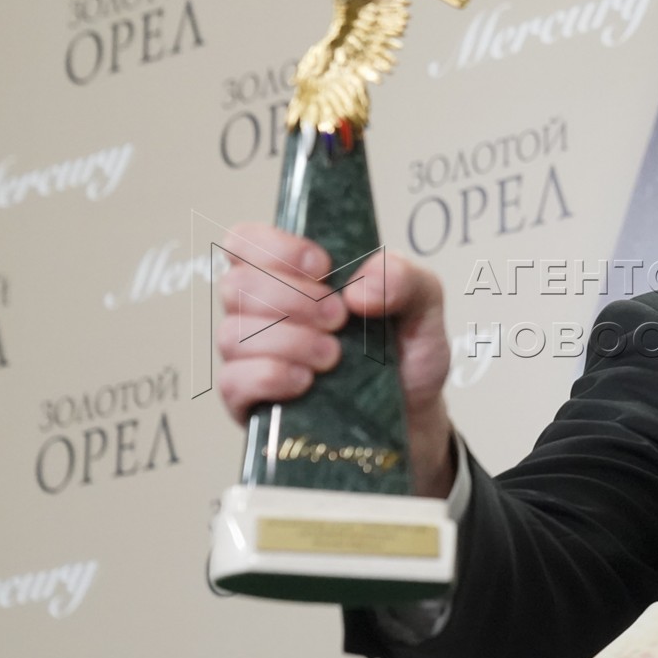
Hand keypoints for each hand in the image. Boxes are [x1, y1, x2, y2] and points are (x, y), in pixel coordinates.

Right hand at [216, 224, 455, 497]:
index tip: (323, 267)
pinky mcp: (249, 401)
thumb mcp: (424, 305)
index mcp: (292, 275)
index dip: (274, 248)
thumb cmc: (405, 353)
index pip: (245, 241)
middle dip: (291, 299)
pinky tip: (307, 382)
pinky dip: (271, 376)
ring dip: (288, 341)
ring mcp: (250, 357)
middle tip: (339, 319)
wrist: (413, 415)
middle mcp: (261, 311)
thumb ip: (404, 278)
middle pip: (235, 285)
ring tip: (333, 356)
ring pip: (233, 334)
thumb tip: (357, 290)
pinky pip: (233, 382)